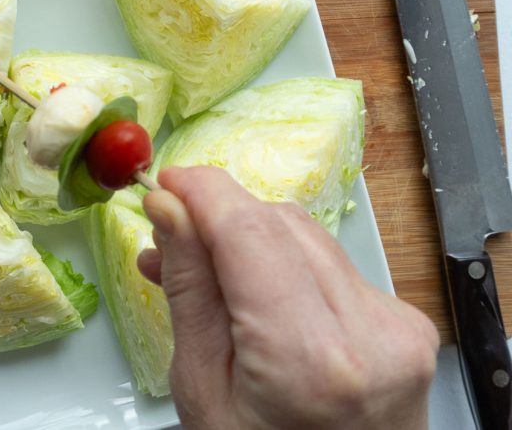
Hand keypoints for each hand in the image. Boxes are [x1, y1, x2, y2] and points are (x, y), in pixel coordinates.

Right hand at [138, 167, 437, 429]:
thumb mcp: (202, 387)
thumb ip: (190, 289)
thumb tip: (169, 210)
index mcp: (307, 358)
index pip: (249, 231)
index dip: (202, 192)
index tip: (166, 183)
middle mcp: (368, 333)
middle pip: (278, 225)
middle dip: (218, 219)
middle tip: (166, 236)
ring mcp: (396, 326)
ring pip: (305, 236)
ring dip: (247, 239)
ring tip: (199, 271)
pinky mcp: (404, 323)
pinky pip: (331, 264)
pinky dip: (283, 266)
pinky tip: (250, 291)